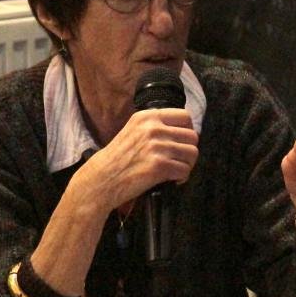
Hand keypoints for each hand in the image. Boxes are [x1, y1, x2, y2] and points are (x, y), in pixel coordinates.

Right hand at [78, 108, 198, 211]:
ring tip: (176, 170)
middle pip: (192, 136)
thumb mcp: (134, 130)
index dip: (188, 130)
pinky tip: (172, 180)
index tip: (182, 141)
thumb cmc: (118, 158)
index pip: (185, 116)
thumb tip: (184, 130)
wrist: (103, 178)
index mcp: (148, 117)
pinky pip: (185, 170)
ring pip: (192, 153)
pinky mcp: (159, 166)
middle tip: (179, 159)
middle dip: (189, 150)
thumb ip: (155, 126)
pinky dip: (182, 177)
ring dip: (187, 164)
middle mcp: (154, 128)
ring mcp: (157, 147)